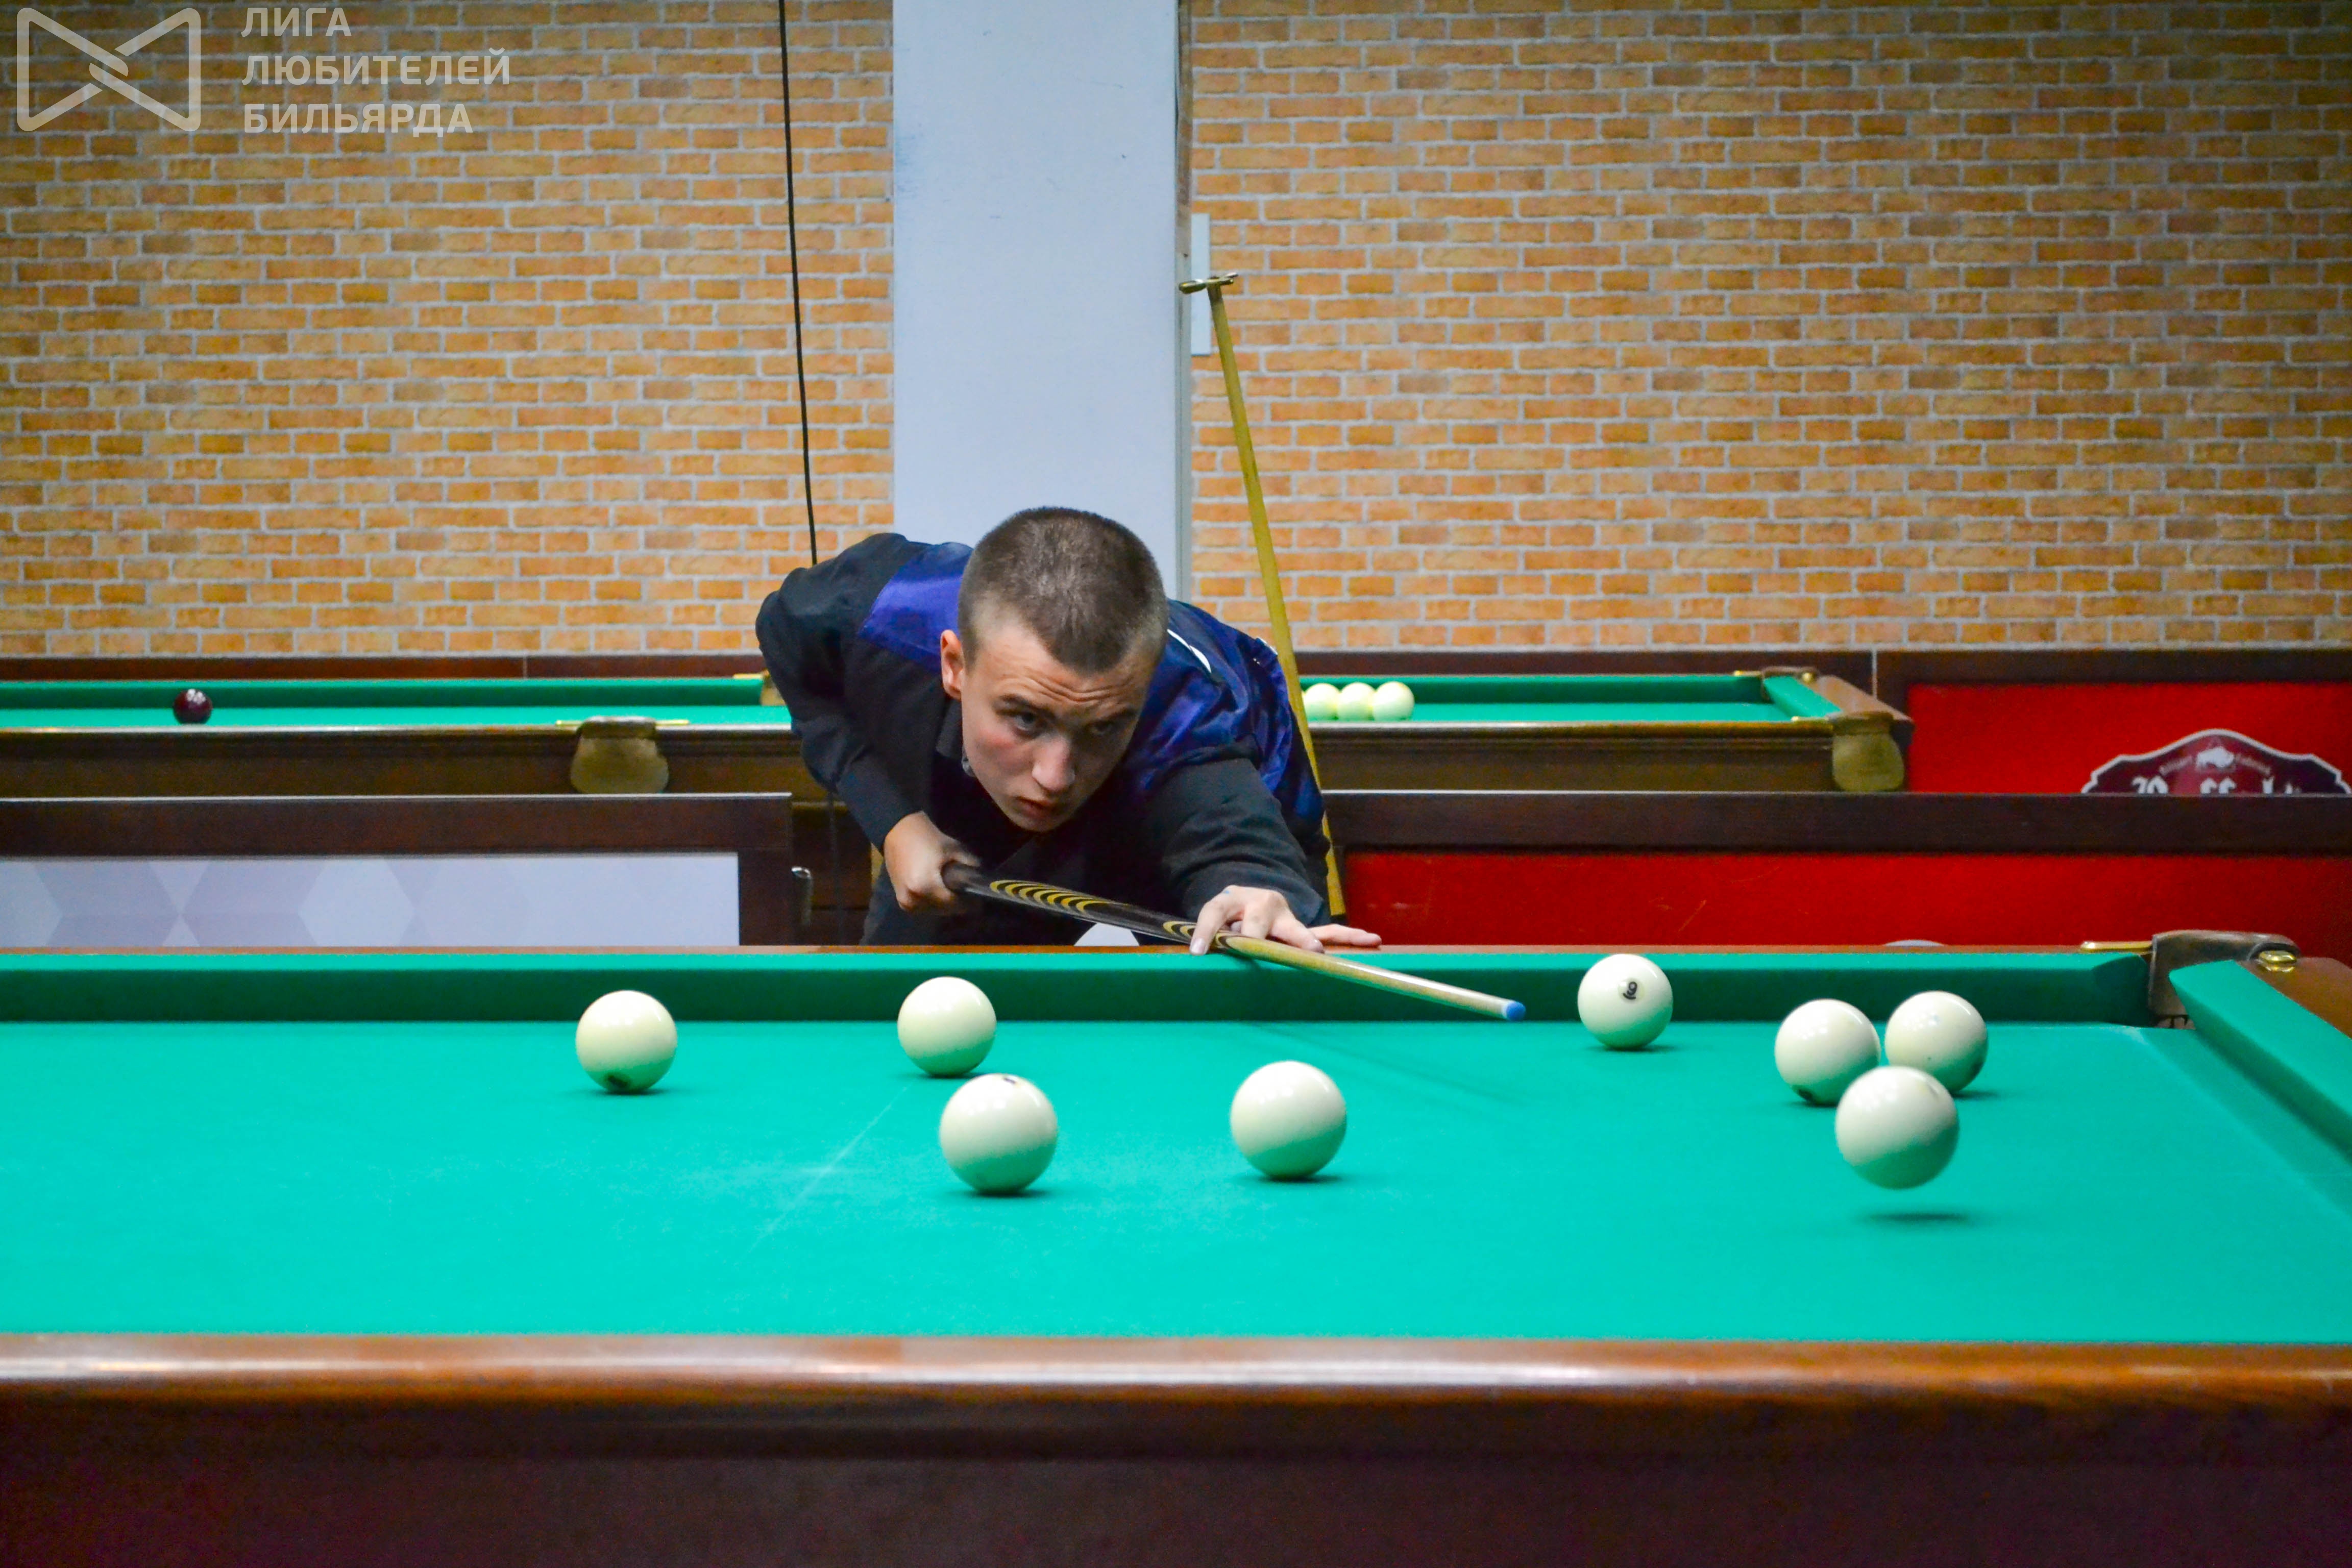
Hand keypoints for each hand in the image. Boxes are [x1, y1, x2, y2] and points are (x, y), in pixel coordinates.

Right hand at [883, 812, 979, 912]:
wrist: (898, 831)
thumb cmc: (926, 838)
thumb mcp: (953, 849)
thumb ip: (969, 864)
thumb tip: (980, 878)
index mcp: (926, 887)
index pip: (954, 904)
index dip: (968, 904)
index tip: (978, 901)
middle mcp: (914, 899)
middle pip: (944, 910)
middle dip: (957, 905)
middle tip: (967, 897)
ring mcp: (905, 901)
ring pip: (933, 911)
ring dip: (944, 906)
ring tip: (953, 895)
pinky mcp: (900, 900)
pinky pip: (921, 908)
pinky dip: (932, 903)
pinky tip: (939, 894)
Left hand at [1189, 885, 1382, 955]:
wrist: (1244, 896)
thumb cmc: (1225, 918)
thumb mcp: (1213, 924)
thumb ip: (1212, 937)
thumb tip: (1204, 959)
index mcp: (1230, 900)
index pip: (1214, 913)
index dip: (1206, 931)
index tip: (1198, 952)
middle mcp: (1259, 905)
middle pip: (1257, 921)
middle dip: (1256, 935)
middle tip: (1256, 944)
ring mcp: (1284, 916)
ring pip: (1294, 929)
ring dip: (1303, 941)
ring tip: (1314, 951)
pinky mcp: (1300, 926)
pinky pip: (1327, 931)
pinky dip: (1347, 935)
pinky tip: (1371, 938)